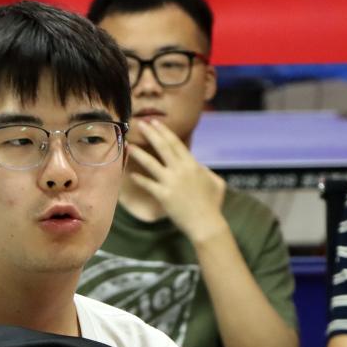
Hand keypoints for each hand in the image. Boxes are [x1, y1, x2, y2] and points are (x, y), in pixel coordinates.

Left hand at [128, 119, 227, 244]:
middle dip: (151, 134)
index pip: (176, 144)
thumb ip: (207, 171)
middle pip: (163, 147)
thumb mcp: (216, 183)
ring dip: (139, 153)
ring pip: (151, 164)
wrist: (206, 223)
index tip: (155, 123)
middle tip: (141, 123)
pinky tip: (130, 174)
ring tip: (129, 145)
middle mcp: (180, 170)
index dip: (164, 132)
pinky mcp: (163, 196)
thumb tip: (200, 166)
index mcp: (193, 165)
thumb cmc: (213, 205)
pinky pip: (148, 185)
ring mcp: (171, 182)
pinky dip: (139, 179)